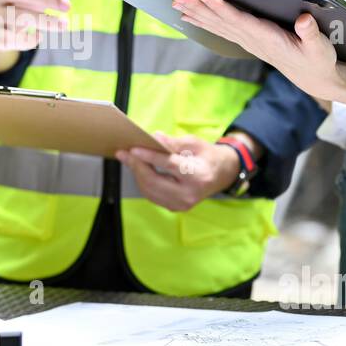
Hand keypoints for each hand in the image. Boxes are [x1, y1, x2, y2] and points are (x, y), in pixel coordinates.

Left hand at [115, 133, 240, 212]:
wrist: (221, 175)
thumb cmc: (208, 156)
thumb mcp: (195, 143)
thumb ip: (174, 142)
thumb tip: (154, 137)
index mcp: (198, 176)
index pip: (169, 165)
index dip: (149, 157)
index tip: (133, 149)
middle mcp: (189, 194)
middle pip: (154, 181)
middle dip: (136, 166)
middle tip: (123, 153)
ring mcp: (182, 204)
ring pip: (150, 190)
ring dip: (137, 174)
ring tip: (129, 159)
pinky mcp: (175, 207)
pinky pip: (152, 195)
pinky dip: (143, 182)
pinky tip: (139, 169)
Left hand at [172, 0, 345, 101]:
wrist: (314, 77)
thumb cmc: (319, 60)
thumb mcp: (320, 48)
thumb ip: (311, 34)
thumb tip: (303, 20)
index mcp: (268, 39)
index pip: (239, 20)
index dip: (220, 7)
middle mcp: (253, 40)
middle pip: (221, 21)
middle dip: (198, 7)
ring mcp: (249, 41)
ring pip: (217, 24)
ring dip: (196, 12)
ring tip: (176, 2)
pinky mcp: (249, 40)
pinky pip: (222, 29)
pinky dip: (205, 20)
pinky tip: (190, 16)